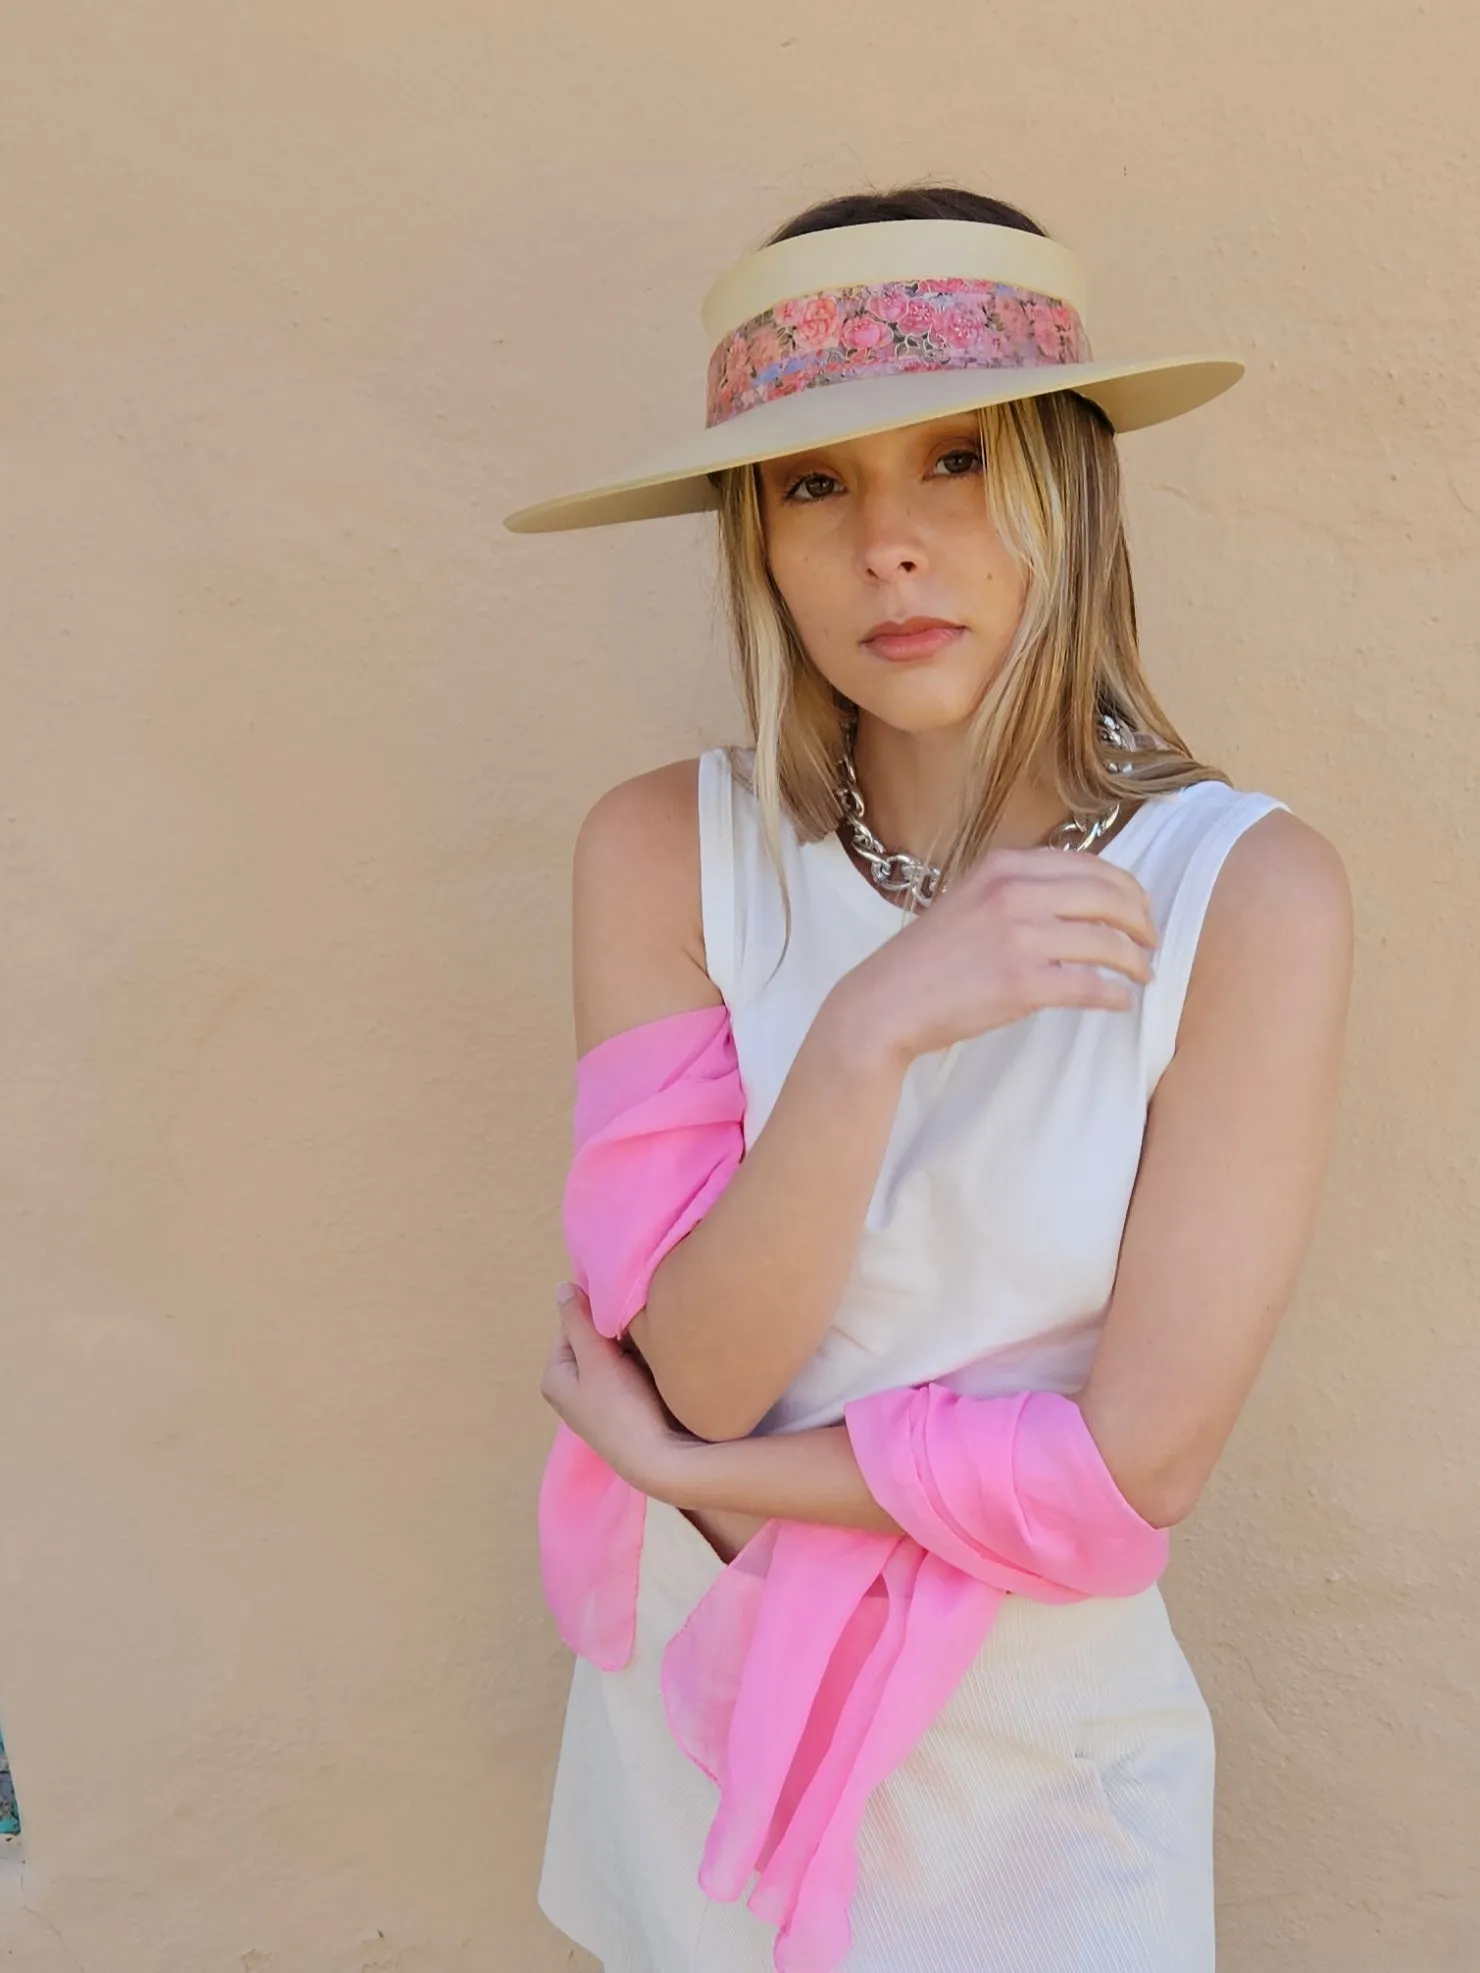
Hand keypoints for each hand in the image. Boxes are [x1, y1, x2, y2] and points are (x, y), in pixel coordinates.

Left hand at [540, 1283, 691, 1493]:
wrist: (658, 1458)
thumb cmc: (622, 1406)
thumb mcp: (595, 1357)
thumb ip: (577, 1320)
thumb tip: (562, 1287)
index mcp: (555, 1377)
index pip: (571, 1325)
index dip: (596, 1312)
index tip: (620, 1308)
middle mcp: (571, 1390)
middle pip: (591, 1340)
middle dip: (612, 1331)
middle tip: (636, 1325)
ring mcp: (596, 1401)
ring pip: (611, 1355)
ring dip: (628, 1346)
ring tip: (646, 1344)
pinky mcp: (621, 1409)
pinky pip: (626, 1372)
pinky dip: (638, 1364)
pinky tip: (653, 1364)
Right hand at [835, 843, 1161, 1065]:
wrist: (886, 1001)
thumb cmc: (929, 958)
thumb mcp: (971, 899)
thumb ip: (1018, 889)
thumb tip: (1082, 898)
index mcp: (1004, 866)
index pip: (1091, 866)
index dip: (1128, 889)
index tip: (1140, 909)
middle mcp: (1014, 893)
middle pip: (1109, 898)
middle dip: (1142, 921)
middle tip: (1152, 942)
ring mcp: (1019, 937)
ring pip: (1107, 943)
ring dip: (1136, 961)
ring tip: (1143, 974)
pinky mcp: (1022, 983)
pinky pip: (1091, 986)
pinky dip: (1115, 995)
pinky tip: (1120, 1002)